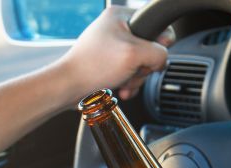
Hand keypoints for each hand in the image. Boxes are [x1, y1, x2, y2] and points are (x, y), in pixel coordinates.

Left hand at [58, 6, 174, 101]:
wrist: (69, 87)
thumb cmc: (92, 67)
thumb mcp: (133, 54)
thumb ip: (157, 53)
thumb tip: (162, 60)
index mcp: (120, 16)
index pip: (156, 25)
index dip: (159, 43)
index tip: (149, 56)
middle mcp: (116, 29)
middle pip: (149, 48)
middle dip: (143, 67)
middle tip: (131, 71)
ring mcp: (112, 47)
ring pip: (140, 64)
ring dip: (135, 78)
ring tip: (123, 82)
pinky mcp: (109, 64)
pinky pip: (130, 73)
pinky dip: (128, 84)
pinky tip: (120, 88)